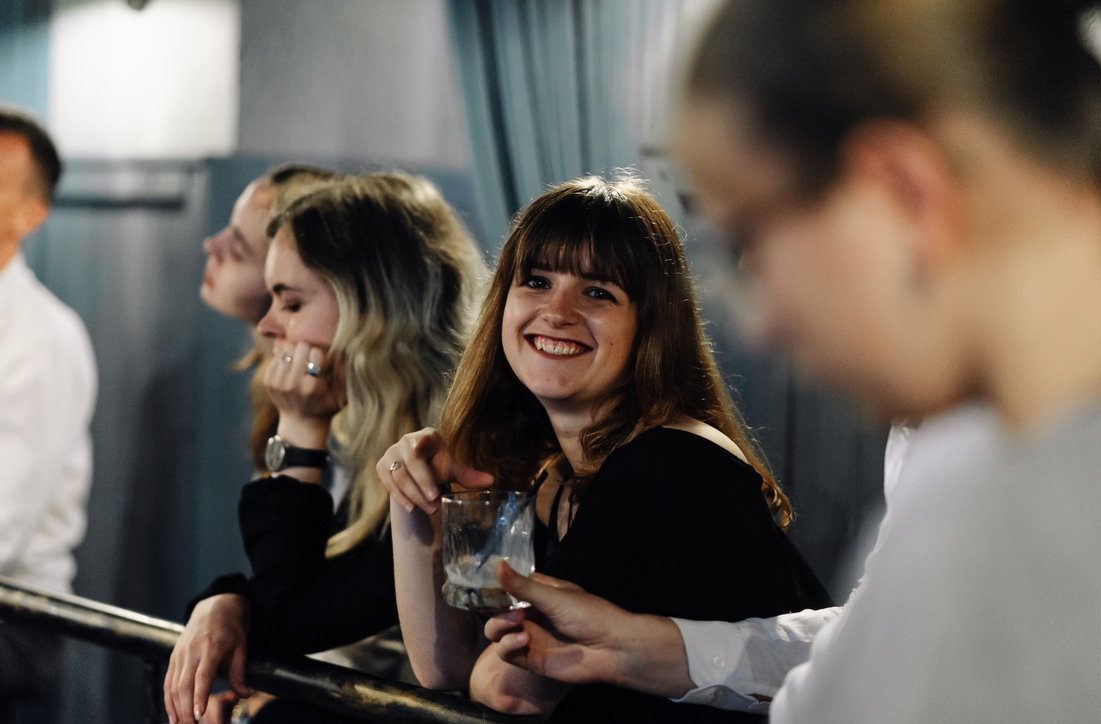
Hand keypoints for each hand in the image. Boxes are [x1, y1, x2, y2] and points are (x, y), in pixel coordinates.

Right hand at [164, 594, 253, 723]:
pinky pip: (168, 682)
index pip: (202, 676)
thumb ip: (239, 673)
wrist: (214, 608)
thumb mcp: (241, 648)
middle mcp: (191, 651)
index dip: (199, 696)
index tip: (199, 714)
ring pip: (172, 685)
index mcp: (211, 648)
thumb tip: (245, 695)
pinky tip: (173, 715)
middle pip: (184, 685)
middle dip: (186, 710)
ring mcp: (180, 654)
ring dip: (175, 708)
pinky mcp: (173, 657)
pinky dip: (168, 700)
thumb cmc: (230, 629)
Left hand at [266, 341, 343, 442]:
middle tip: (310, 362)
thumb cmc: (326, 407)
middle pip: (300, 347)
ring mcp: (278, 382)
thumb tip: (340, 352)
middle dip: (307, 351)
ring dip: (295, 354)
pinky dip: (284, 359)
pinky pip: (276, 357)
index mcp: (311, 387)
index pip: (316, 352)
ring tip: (300, 365)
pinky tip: (291, 369)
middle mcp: (292, 384)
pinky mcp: (268, 381)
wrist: (301, 424)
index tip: (322, 363)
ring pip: (287, 349)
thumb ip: (343, 374)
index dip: (321, 355)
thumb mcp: (341, 396)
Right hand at [377, 427, 492, 513]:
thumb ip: (468, 476)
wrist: (415, 474)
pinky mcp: (382, 466)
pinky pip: (389, 483)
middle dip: (424, 484)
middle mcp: (407, 441)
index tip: (422, 442)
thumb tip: (491, 482)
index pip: (425, 439)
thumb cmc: (438, 468)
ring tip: (430, 510)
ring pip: (400, 476)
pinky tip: (411, 508)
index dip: (422, 441)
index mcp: (427, 436)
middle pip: (412, 462)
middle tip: (435, 502)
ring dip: (415, 495)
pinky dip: (401, 497)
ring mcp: (391, 453)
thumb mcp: (452, 471)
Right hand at [483, 563, 617, 684]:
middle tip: (513, 612)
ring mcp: (529, 637)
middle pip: (497, 611)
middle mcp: (531, 615)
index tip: (483, 585)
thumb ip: (522, 586)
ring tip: (518, 624)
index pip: (509, 586)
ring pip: (497, 632)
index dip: (496, 586)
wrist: (611, 649)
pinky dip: (508, 646)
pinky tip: (524, 641)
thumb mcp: (554, 596)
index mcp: (539, 594)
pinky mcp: (530, 659)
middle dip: (497, 611)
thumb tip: (497, 563)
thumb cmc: (588, 614)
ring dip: (500, 627)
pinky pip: (507, 653)